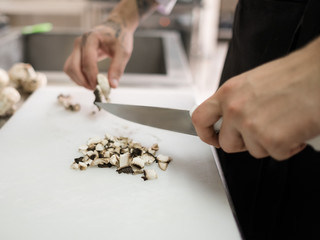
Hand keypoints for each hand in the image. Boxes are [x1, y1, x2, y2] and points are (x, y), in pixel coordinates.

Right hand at [64, 0, 158, 89]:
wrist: (115, 28)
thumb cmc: (119, 38)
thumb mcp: (123, 52)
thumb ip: (117, 68)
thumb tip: (112, 86)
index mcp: (91, 38)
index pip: (87, 61)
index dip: (92, 76)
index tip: (100, 86)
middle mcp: (80, 42)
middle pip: (73, 66)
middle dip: (83, 81)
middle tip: (95, 89)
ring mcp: (76, 48)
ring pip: (69, 68)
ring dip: (79, 80)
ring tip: (93, 86)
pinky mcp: (76, 53)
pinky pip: (71, 68)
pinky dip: (78, 77)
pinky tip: (89, 81)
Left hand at [192, 37, 319, 159]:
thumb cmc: (294, 74)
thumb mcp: (252, 83)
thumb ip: (236, 102)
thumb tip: (230, 120)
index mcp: (228, 93)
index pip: (200, 118)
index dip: (205, 133)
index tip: (212, 138)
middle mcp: (235, 109)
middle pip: (226, 143)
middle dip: (243, 143)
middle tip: (260, 133)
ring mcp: (251, 125)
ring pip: (253, 150)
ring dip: (269, 143)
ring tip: (284, 123)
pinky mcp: (272, 140)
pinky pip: (275, 154)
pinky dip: (288, 147)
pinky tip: (296, 129)